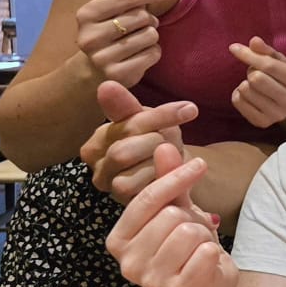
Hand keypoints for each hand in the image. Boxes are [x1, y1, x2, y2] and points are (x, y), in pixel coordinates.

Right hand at [75, 0, 182, 87]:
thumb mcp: (120, 9)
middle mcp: (89, 36)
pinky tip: (141, 55)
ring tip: (140, 40)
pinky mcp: (116, 75)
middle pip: (141, 17)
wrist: (95, 70)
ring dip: (152, 36)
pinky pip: (152, 54)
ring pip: (149, 35)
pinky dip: (154, 52)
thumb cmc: (113, 32)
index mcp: (87, 13)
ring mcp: (101, 58)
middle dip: (150, 19)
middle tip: (142, 26)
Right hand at [81, 81, 197, 204]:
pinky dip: (163, 176)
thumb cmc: (158, 144)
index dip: (159, 117)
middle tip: (171, 142)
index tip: (190, 110)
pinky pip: (144, 186)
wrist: (175, 176)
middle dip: (157, 142)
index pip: (124, 124)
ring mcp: (108, 187)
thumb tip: (105, 84)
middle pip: (124, 149)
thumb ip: (126, 106)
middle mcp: (95, 166)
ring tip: (169, 158)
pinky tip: (170, 172)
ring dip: (159, 160)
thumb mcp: (149, 122)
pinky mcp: (125, 202)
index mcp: (95, 143)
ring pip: (133, 169)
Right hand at [106, 142, 236, 286]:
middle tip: (193, 234)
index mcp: (118, 239)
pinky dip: (213, 253)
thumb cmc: (187, 244)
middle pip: (170, 216)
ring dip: (203, 236)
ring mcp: (150, 282)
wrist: (208, 284)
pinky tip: (206, 264)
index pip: (146, 199)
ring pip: (189, 233)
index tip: (200, 164)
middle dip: (192, 219)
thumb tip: (163, 145)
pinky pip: (205, 254)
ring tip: (198, 249)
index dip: (176, 177)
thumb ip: (168, 179)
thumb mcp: (177, 207)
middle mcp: (127, 264)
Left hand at [230, 37, 285, 128]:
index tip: (234, 48)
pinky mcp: (263, 123)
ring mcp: (278, 114)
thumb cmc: (284, 77)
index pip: (269, 66)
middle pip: (256, 79)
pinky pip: (238, 101)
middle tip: (257, 73)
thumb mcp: (281, 61)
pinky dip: (238, 94)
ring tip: (255, 85)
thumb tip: (254, 41)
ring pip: (246, 90)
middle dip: (252, 71)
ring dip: (245, 83)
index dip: (249, 55)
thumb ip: (266, 51)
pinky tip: (249, 94)